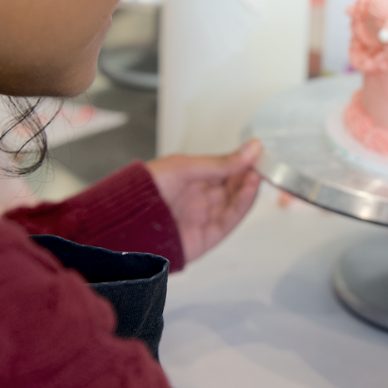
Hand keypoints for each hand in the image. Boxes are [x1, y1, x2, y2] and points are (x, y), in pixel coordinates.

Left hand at [146, 140, 263, 262]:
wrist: (124, 224)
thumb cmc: (143, 192)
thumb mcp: (184, 167)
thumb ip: (220, 163)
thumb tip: (250, 149)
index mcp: (188, 181)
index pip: (222, 171)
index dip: (240, 162)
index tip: (257, 151)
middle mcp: (196, 200)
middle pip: (231, 188)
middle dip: (248, 175)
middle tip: (263, 162)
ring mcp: (201, 219)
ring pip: (233, 204)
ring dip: (248, 189)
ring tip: (259, 174)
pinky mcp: (205, 238)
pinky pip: (229, 221)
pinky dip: (243, 205)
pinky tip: (250, 189)